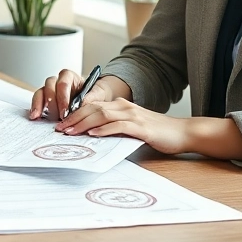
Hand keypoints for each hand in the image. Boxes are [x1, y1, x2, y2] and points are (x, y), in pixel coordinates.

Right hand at [29, 69, 116, 120]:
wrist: (95, 99)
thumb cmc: (96, 94)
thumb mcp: (98, 95)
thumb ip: (90, 98)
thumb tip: (82, 104)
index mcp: (70, 77)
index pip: (63, 83)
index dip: (63, 97)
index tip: (65, 111)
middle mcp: (58, 81)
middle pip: (49, 86)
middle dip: (51, 102)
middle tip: (55, 116)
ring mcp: (51, 90)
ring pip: (41, 92)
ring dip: (38, 104)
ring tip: (37, 116)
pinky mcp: (46, 100)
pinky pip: (37, 101)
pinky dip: (35, 108)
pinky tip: (34, 116)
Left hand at [55, 98, 191, 154]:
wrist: (182, 133)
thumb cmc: (157, 132)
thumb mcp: (132, 127)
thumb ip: (115, 127)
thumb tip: (92, 135)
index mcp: (121, 106)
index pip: (92, 106)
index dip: (75, 113)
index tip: (62, 123)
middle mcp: (124, 107)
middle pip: (93, 108)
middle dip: (74, 118)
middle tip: (59, 128)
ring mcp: (133, 115)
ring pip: (102, 115)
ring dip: (83, 123)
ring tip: (70, 131)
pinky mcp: (141, 126)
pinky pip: (118, 125)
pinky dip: (104, 129)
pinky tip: (93, 134)